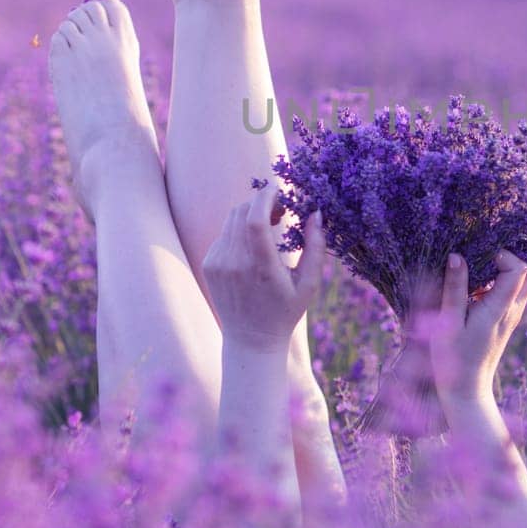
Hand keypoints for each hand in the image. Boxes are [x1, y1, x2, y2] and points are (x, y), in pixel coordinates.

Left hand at [201, 186, 324, 351]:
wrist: (250, 339)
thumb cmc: (286, 311)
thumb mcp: (309, 283)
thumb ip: (316, 246)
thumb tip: (316, 212)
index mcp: (261, 269)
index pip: (256, 220)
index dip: (266, 197)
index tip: (278, 188)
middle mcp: (235, 264)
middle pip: (243, 213)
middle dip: (262, 201)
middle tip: (281, 208)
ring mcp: (218, 263)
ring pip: (232, 219)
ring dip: (251, 212)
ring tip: (272, 221)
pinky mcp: (209, 264)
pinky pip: (225, 233)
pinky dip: (240, 228)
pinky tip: (255, 241)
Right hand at [427, 249, 526, 419]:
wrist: (467, 390)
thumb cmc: (453, 359)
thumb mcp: (448, 323)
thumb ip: (454, 289)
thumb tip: (458, 255)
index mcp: (500, 309)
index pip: (518, 268)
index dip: (503, 254)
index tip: (478, 253)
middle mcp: (513, 310)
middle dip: (514, 254)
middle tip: (487, 249)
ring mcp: (513, 315)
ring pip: (526, 280)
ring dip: (510, 265)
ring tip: (484, 260)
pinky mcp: (507, 320)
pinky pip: (516, 290)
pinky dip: (506, 278)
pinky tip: (481, 278)